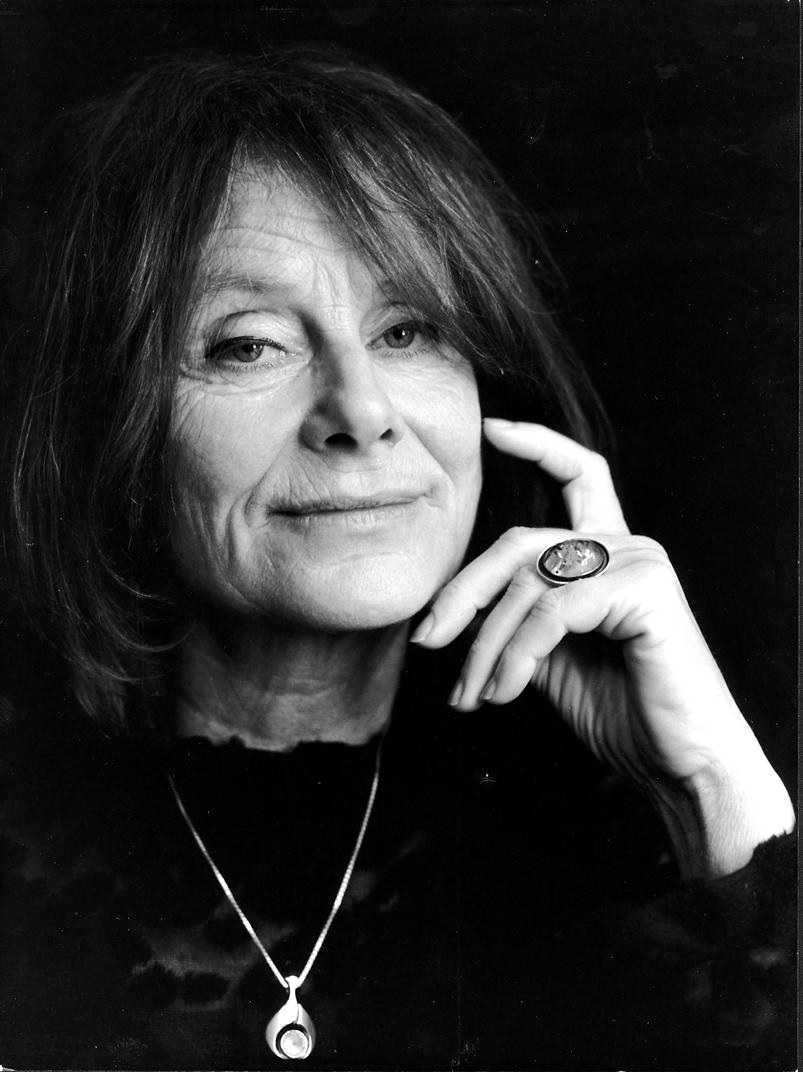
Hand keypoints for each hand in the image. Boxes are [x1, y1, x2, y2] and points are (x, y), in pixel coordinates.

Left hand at [411, 419, 793, 876]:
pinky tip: (506, 693)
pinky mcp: (643, 589)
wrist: (682, 764)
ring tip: (474, 695)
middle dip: (464, 592)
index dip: (537, 444)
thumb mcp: (552, 657)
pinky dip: (516, 655)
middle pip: (520, 542)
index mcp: (609, 554)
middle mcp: (627, 546)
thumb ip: (518, 619)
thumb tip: (457, 613)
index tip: (491, 430)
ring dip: (487, 646)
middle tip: (428, 640)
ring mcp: (638, 562)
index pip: (579, 475)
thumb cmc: (625, 712)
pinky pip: (550, 612)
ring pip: (527, 584)